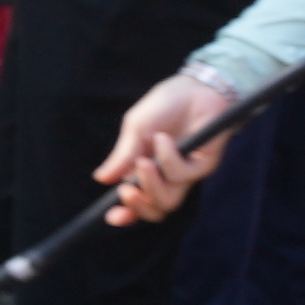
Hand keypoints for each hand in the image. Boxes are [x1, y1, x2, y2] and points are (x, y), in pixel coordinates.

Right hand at [96, 75, 236, 226]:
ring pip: (169, 201)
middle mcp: (166, 176)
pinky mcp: (203, 166)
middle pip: (155, 210)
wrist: (194, 88)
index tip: (111, 216)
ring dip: (152, 184)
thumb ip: (122, 156)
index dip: (124, 213)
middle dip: (138, 205)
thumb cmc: (164, 105)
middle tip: (126, 191)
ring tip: (144, 161)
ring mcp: (186, 173)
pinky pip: (182, 175)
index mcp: (146, 170)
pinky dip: (168, 158)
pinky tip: (164, 139)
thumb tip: (101, 179)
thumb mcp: (135, 129)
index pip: (137, 200)